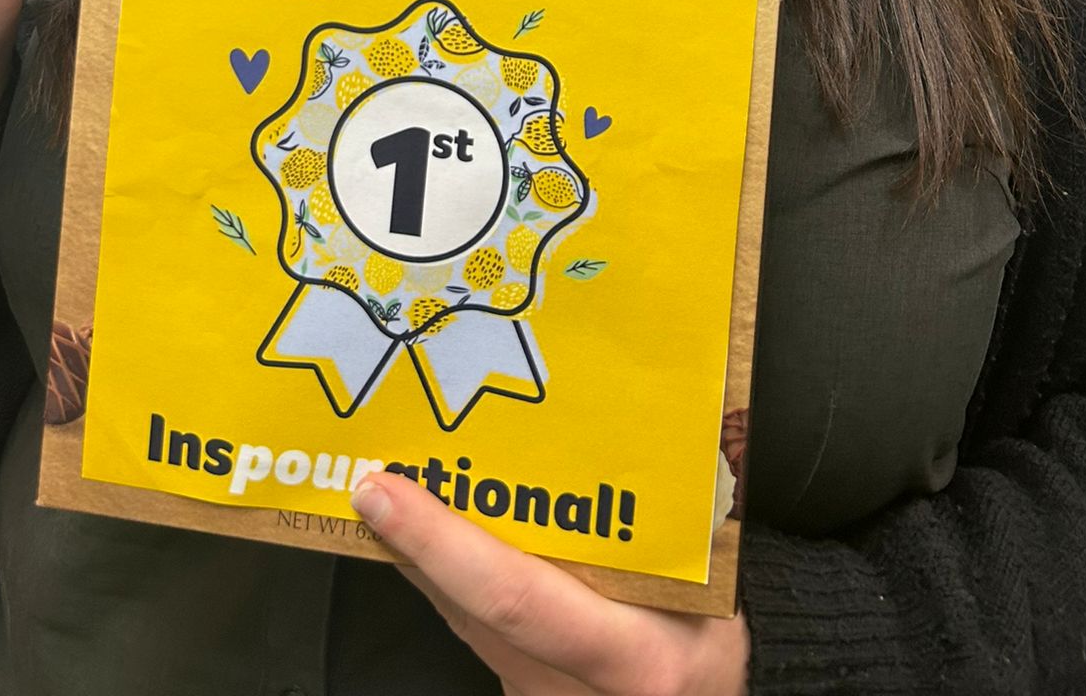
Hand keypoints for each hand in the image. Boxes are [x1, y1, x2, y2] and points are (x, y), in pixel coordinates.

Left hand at [350, 473, 748, 695]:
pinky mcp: (522, 691)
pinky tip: (428, 534)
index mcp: (632, 654)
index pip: (515, 595)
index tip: (386, 493)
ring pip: (460, 618)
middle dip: (412, 540)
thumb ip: (658, 512)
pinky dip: (447, 578)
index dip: (441, 541)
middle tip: (367, 474)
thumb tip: (609, 418)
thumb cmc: (718, 629)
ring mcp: (540, 695)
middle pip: (470, 606)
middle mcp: (574, 686)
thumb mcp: (708, 576)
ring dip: (420, 556)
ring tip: (386, 486)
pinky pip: (472, 627)